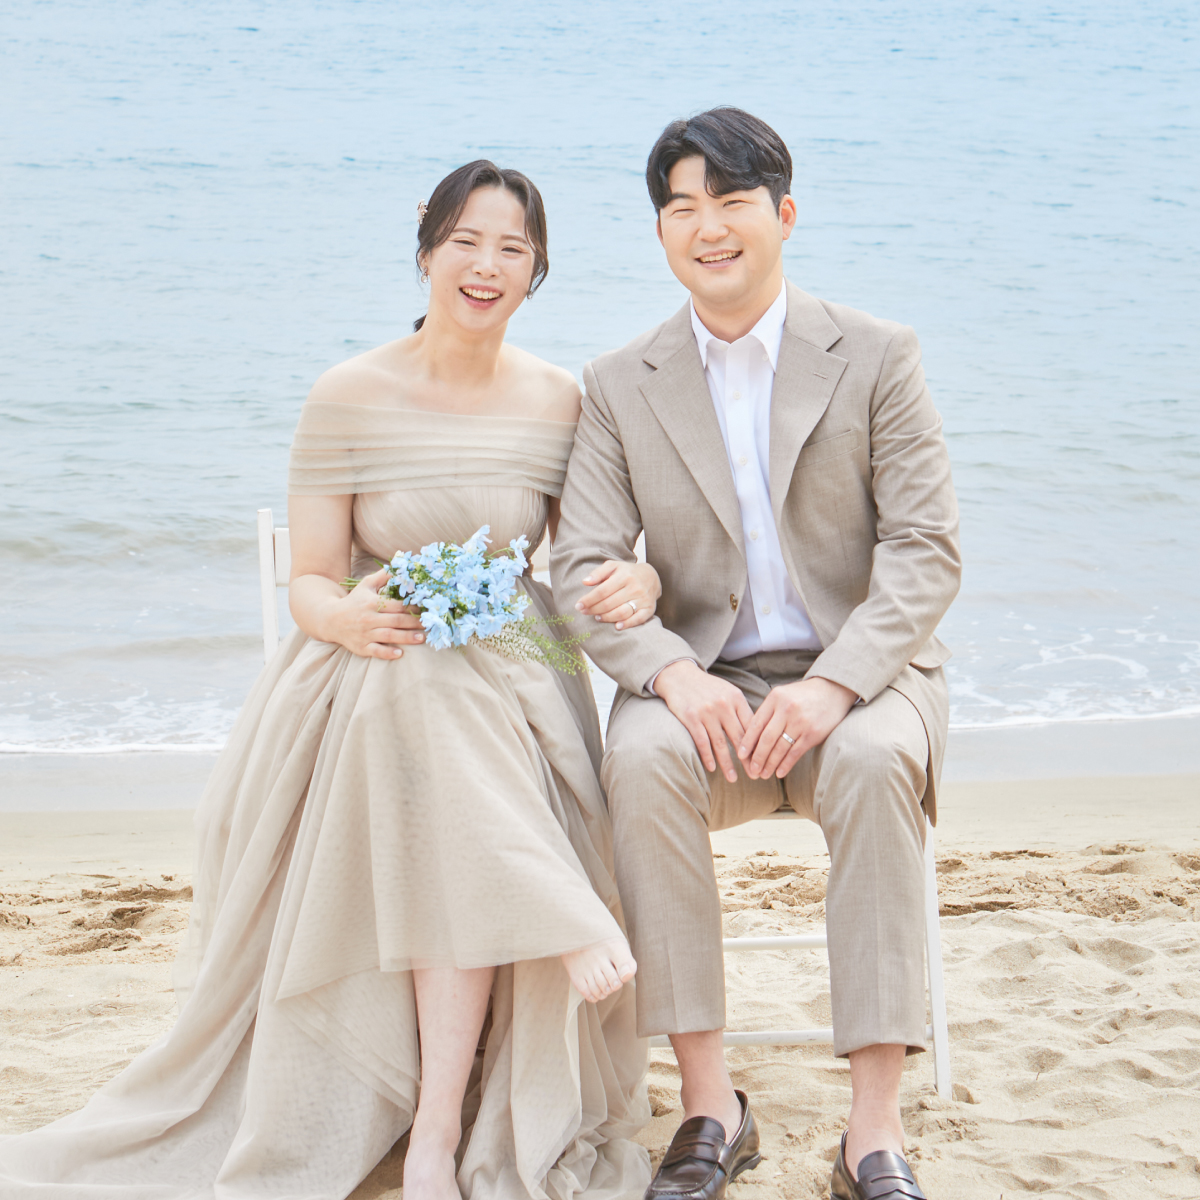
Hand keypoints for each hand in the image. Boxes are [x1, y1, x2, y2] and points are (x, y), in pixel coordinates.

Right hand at [323, 567, 426, 658]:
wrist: (330, 620)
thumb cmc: (354, 601)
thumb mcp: (366, 585)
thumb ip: (384, 576)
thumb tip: (400, 565)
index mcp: (372, 603)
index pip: (396, 606)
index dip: (412, 607)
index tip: (426, 609)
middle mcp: (368, 619)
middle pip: (395, 621)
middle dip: (414, 623)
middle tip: (430, 625)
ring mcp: (365, 634)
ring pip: (388, 636)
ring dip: (406, 638)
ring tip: (422, 638)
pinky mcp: (361, 647)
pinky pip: (376, 651)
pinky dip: (387, 652)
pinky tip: (399, 653)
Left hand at [575, 560, 661, 629]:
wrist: (651, 576)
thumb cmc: (627, 572)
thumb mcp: (613, 566)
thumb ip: (598, 572)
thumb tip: (585, 582)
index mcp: (624, 576)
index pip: (602, 591)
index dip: (588, 600)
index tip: (578, 606)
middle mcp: (635, 587)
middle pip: (609, 603)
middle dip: (594, 609)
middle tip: (584, 612)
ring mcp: (643, 599)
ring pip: (622, 613)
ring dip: (606, 617)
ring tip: (597, 617)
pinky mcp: (650, 609)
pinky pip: (638, 619)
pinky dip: (627, 624)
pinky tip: (617, 626)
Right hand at [653, 660, 753, 783]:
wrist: (680, 676)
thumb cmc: (708, 687)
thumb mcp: (728, 692)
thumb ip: (741, 709)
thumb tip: (757, 733)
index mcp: (736, 698)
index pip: (751, 726)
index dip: (758, 746)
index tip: (763, 761)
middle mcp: (723, 705)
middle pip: (739, 738)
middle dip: (748, 760)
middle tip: (754, 776)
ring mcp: (707, 712)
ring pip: (720, 743)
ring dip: (727, 764)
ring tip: (733, 779)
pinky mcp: (691, 717)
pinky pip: (702, 741)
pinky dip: (708, 756)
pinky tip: (712, 768)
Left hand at [737, 677, 857, 779]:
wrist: (833, 691)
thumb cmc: (803, 695)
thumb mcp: (782, 695)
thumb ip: (768, 712)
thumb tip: (750, 736)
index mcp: (775, 698)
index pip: (756, 724)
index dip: (747, 742)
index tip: (740, 755)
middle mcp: (786, 709)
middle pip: (766, 738)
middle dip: (757, 757)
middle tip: (751, 771)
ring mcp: (800, 721)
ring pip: (780, 748)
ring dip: (770, 764)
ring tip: (763, 775)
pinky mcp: (813, 733)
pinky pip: (795, 752)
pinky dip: (786, 764)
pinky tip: (779, 773)